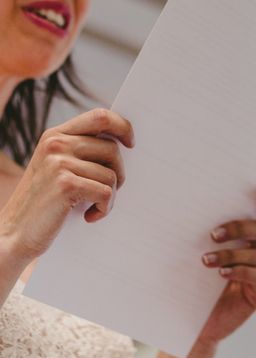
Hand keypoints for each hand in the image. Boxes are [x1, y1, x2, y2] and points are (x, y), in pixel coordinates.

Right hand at [0, 108, 133, 261]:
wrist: (14, 233)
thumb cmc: (45, 204)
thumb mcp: (59, 170)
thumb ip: (83, 153)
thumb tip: (126, 146)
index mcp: (56, 135)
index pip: (100, 117)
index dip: (123, 127)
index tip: (131, 144)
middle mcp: (56, 144)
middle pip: (112, 149)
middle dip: (119, 174)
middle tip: (107, 193)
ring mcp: (59, 162)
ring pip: (112, 175)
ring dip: (110, 197)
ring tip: (93, 207)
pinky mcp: (65, 184)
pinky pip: (106, 193)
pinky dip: (104, 209)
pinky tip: (90, 216)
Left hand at [196, 189, 255, 346]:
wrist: (194, 325)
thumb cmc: (191, 286)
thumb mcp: (193, 257)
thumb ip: (199, 238)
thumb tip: (181, 208)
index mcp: (245, 241)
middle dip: (240, 227)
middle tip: (213, 234)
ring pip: (255, 253)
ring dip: (230, 253)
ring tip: (205, 260)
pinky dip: (238, 271)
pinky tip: (221, 273)